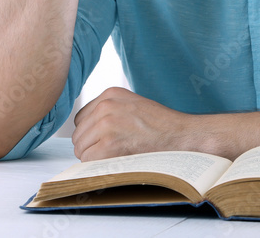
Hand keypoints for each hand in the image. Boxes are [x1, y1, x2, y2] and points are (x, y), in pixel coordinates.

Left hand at [71, 87, 200, 160]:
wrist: (180, 134)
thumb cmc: (161, 124)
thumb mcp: (133, 105)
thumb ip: (111, 111)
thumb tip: (88, 131)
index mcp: (110, 94)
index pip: (82, 118)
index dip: (91, 133)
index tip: (103, 140)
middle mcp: (105, 105)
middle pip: (79, 134)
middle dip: (91, 146)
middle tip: (110, 152)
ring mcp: (106, 124)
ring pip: (81, 149)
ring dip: (94, 157)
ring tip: (116, 156)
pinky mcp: (109, 143)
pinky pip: (88, 160)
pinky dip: (98, 165)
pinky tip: (116, 161)